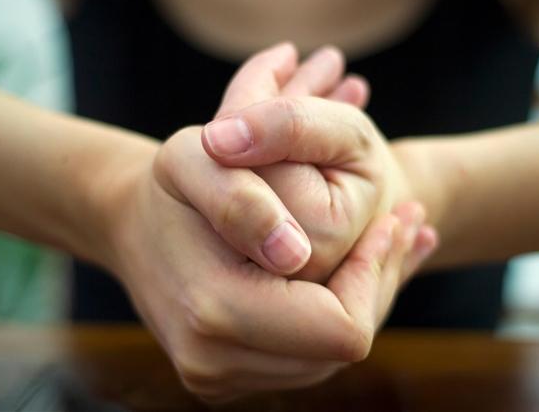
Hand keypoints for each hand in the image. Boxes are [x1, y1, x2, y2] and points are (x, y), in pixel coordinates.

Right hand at [101, 45, 436, 401]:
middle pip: (343, 347)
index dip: (374, 275)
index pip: (341, 326)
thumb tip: (294, 252)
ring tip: (388, 237)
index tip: (389, 222)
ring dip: (363, 295)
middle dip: (378, 283)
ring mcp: (220, 377)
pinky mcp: (227, 376)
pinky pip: (307, 355)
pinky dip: (337, 309)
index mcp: (213, 313)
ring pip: (331, 355)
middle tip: (404, 224)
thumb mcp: (194, 160)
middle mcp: (214, 364)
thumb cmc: (170, 189)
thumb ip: (242, 201)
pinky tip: (355, 265)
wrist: (133, 226)